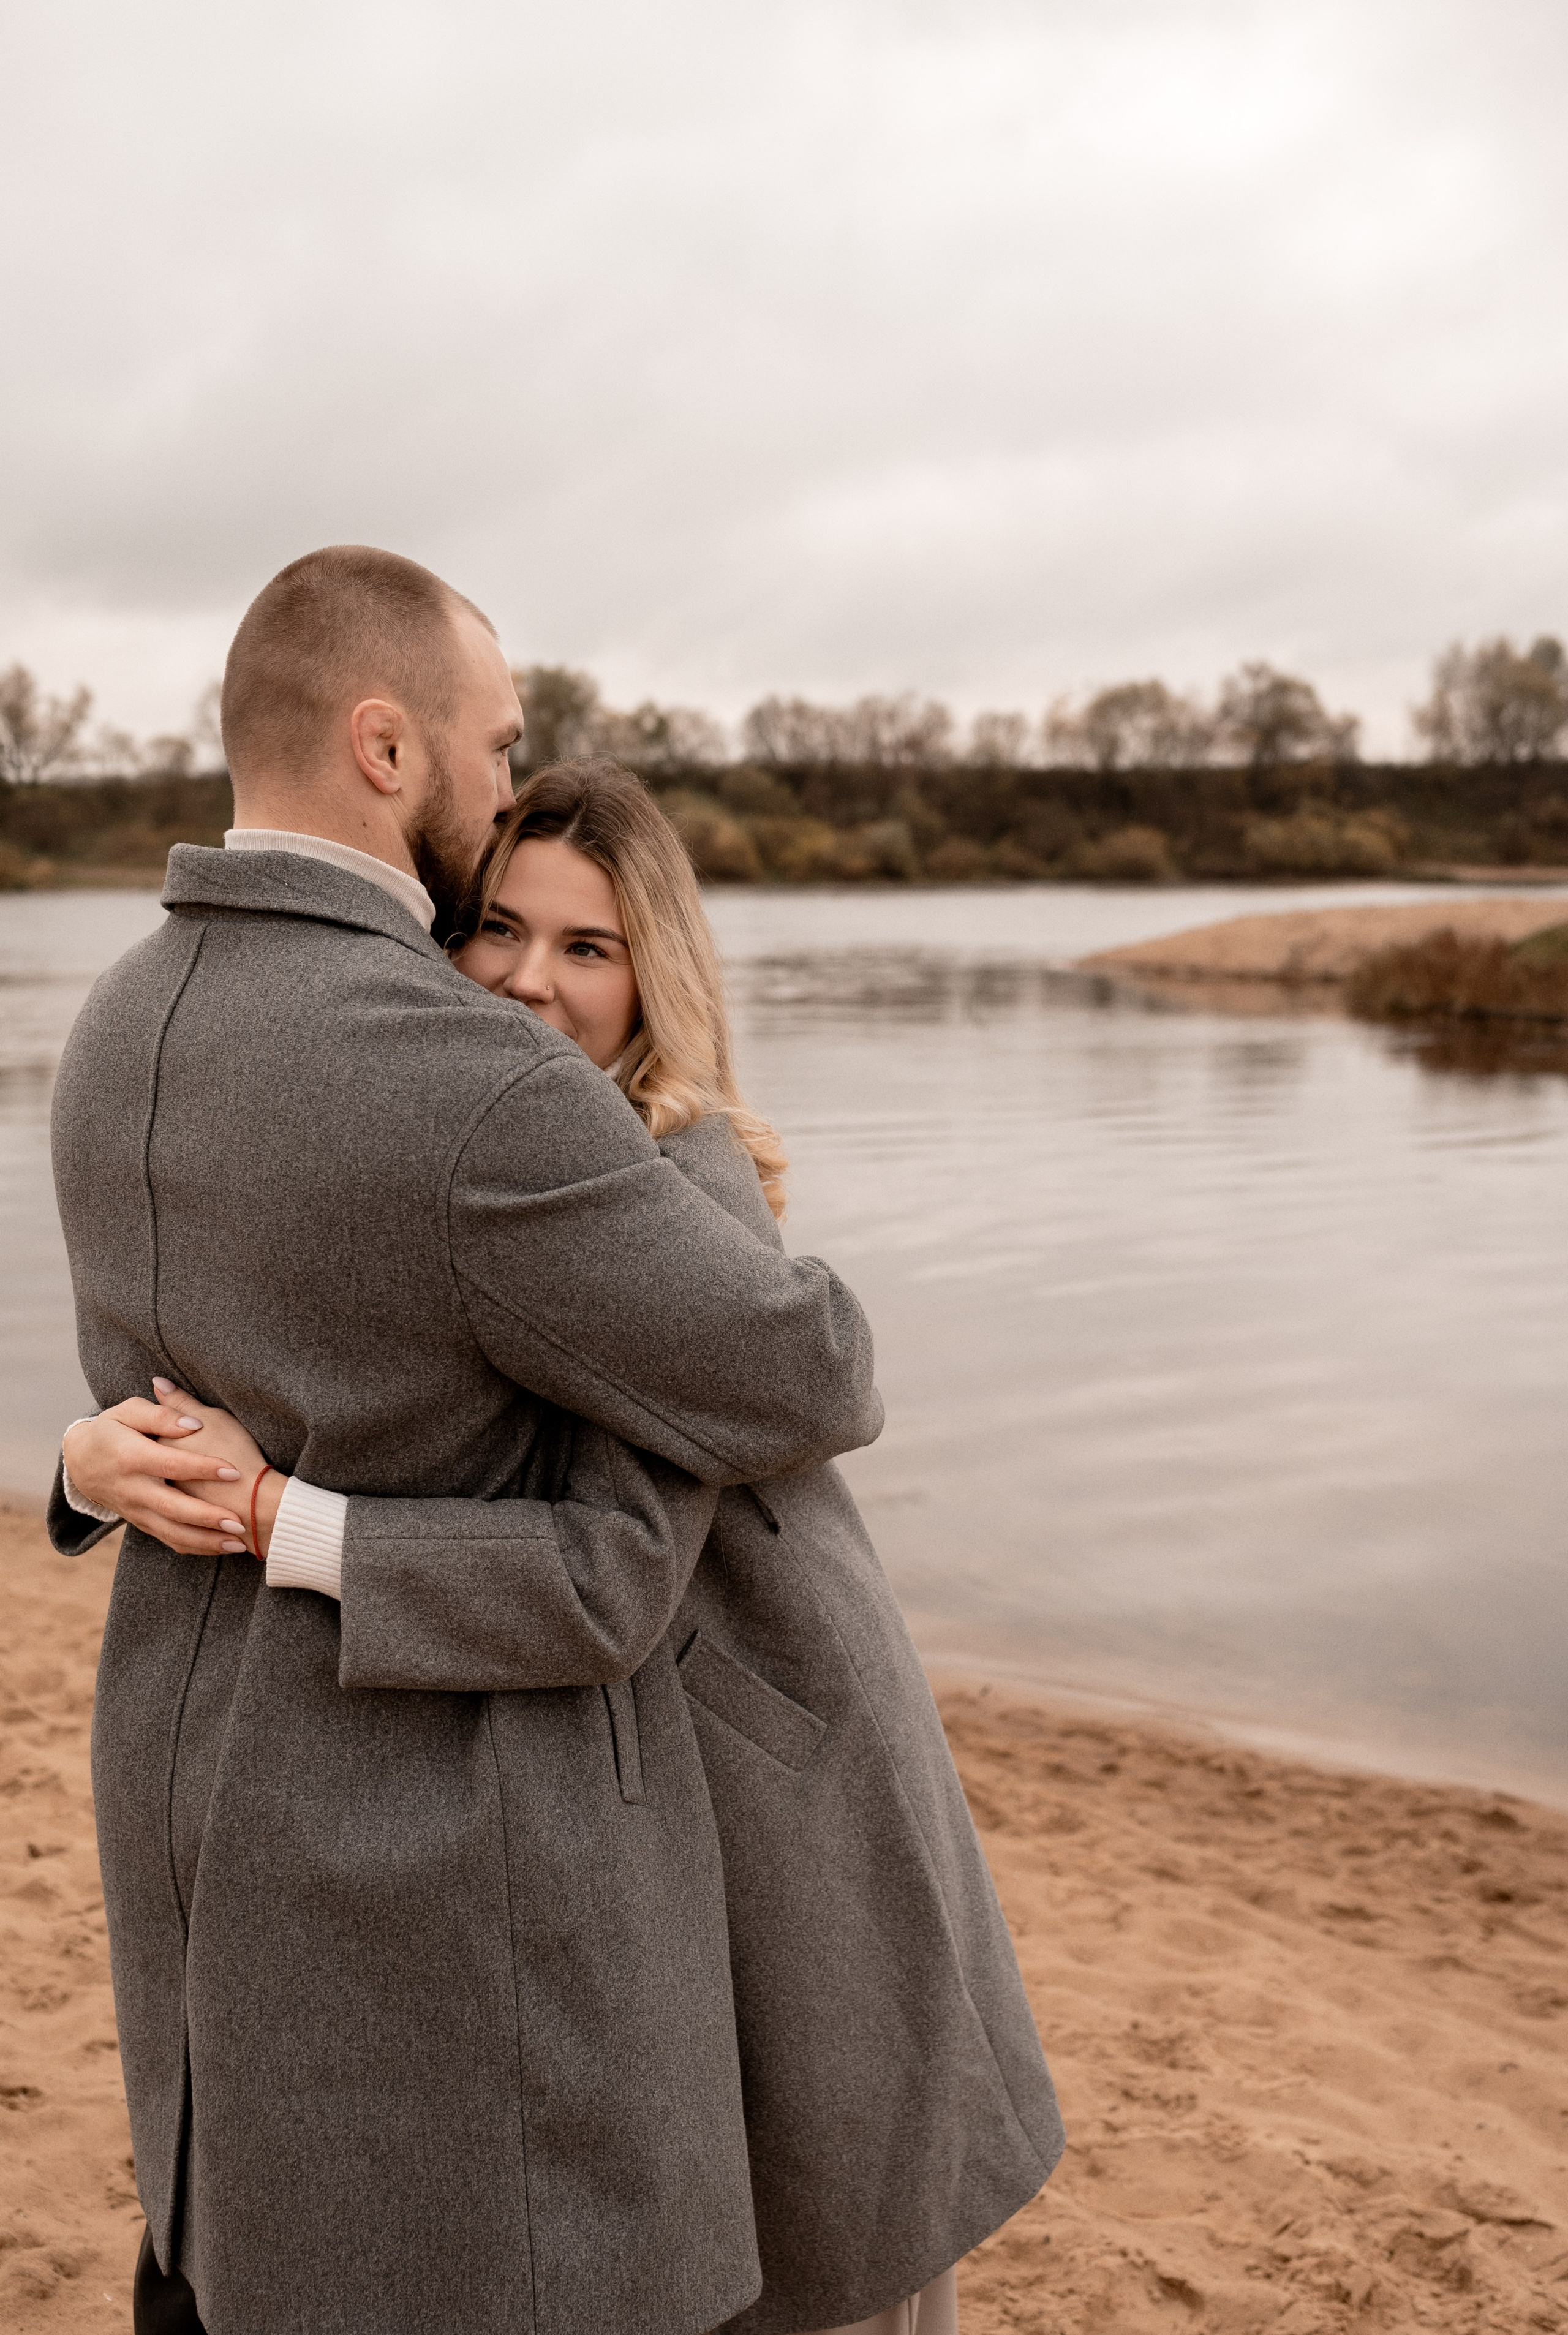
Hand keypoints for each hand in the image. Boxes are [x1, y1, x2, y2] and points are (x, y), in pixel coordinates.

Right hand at [62, 1386, 284, 1558]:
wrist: (81, 1463)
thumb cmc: (111, 1430)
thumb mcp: (128, 1412)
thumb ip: (161, 1415)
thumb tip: (193, 1423)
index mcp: (131, 1457)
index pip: (170, 1464)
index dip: (201, 1468)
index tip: (233, 1471)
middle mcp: (132, 1489)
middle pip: (172, 1507)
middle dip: (206, 1517)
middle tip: (239, 1521)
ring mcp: (136, 1511)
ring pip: (171, 1532)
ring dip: (206, 1540)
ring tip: (238, 1543)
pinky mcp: (141, 1523)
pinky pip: (169, 1540)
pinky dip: (196, 1547)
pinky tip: (223, 1547)